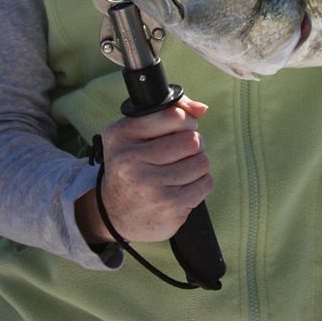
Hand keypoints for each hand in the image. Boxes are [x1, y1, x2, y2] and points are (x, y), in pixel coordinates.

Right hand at [76, 96, 212, 245]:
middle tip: (184, 150)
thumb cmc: (132, 163)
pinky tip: (184, 185)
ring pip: (202, 162)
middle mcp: (130, 161)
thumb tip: (201, 108)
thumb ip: (169, 110)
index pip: (173, 116)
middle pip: (192, 140)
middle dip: (194, 142)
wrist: (115, 213)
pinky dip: (201, 182)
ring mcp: (150, 187)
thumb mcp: (135, 131)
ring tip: (183, 167)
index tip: (182, 128)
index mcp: (121, 135)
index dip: (186, 120)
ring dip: (199, 163)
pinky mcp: (169, 208)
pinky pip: (205, 184)